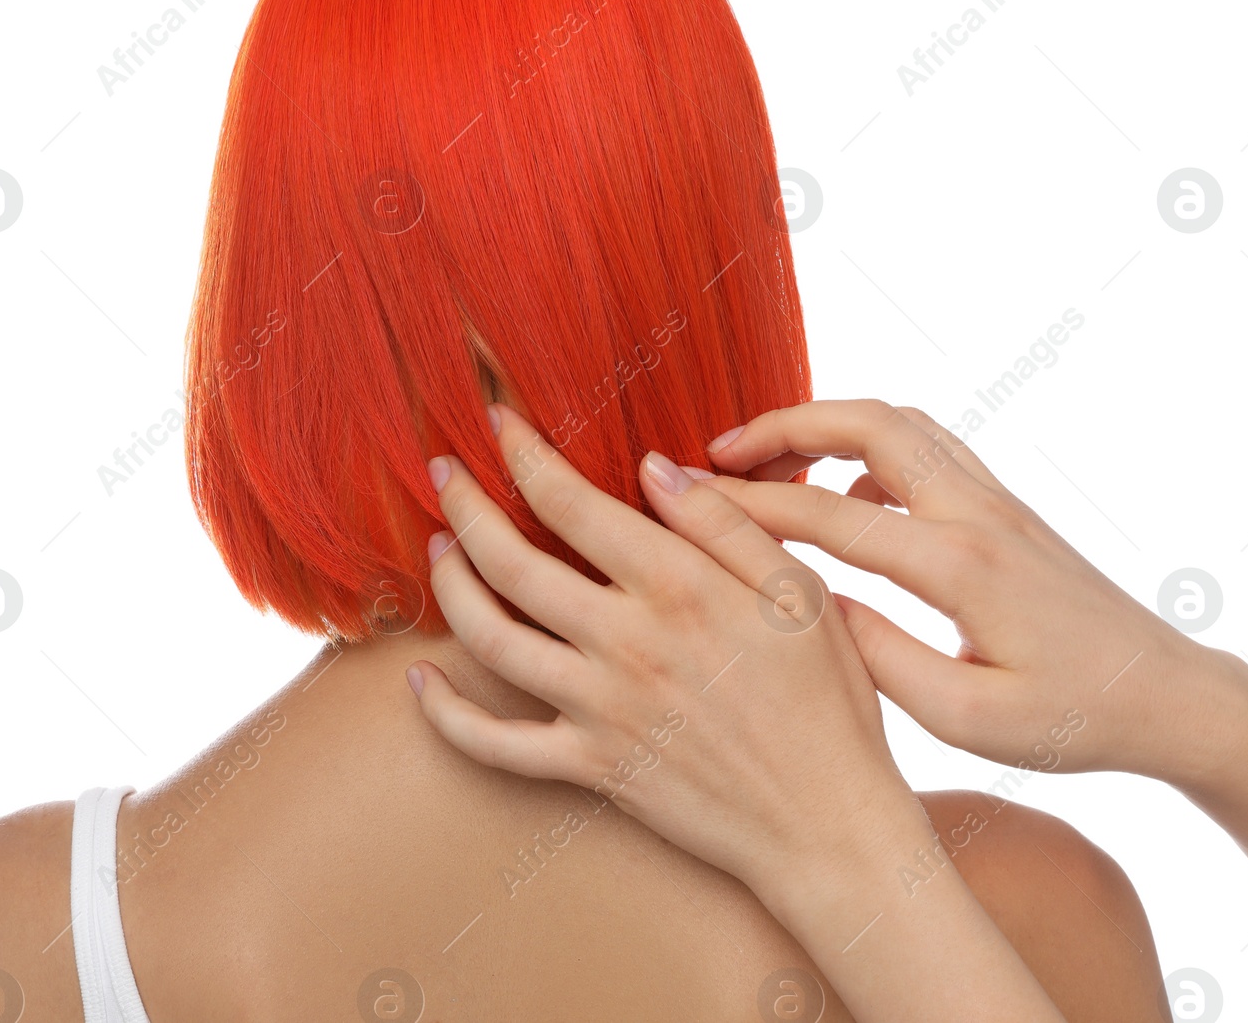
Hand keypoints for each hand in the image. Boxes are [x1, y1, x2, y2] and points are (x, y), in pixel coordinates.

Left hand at [406, 404, 925, 900]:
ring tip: (437, 548)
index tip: (499, 421)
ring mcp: (599, 710)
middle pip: (511, 563)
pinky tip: (422, 680)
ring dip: (450, 587)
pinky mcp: (590, 767)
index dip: (524, 455)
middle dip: (465, 505)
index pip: (571, 504)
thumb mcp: (798, 590)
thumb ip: (723, 522)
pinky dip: (446, 714)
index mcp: (677, 587)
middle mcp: (625, 643)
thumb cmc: (826, 701)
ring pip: (490, 639)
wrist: (826, 825)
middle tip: (443, 470)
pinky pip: (494, 744)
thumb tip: (653, 465)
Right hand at [703, 399, 1232, 786]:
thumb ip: (880, 657)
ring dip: (825, 425)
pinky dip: (867, 449)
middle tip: (719, 453)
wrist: (1168, 696)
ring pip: (898, 422)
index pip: (829, 512)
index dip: (747, 502)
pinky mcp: (1005, 508)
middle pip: (868, 422)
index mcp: (959, 565)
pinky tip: (842, 501)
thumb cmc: (1073, 721)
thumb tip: (810, 606)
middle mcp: (977, 512)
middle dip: (783, 425)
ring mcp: (996, 501)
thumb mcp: (968, 720)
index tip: (684, 497)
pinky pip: (924, 449)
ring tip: (765, 461)